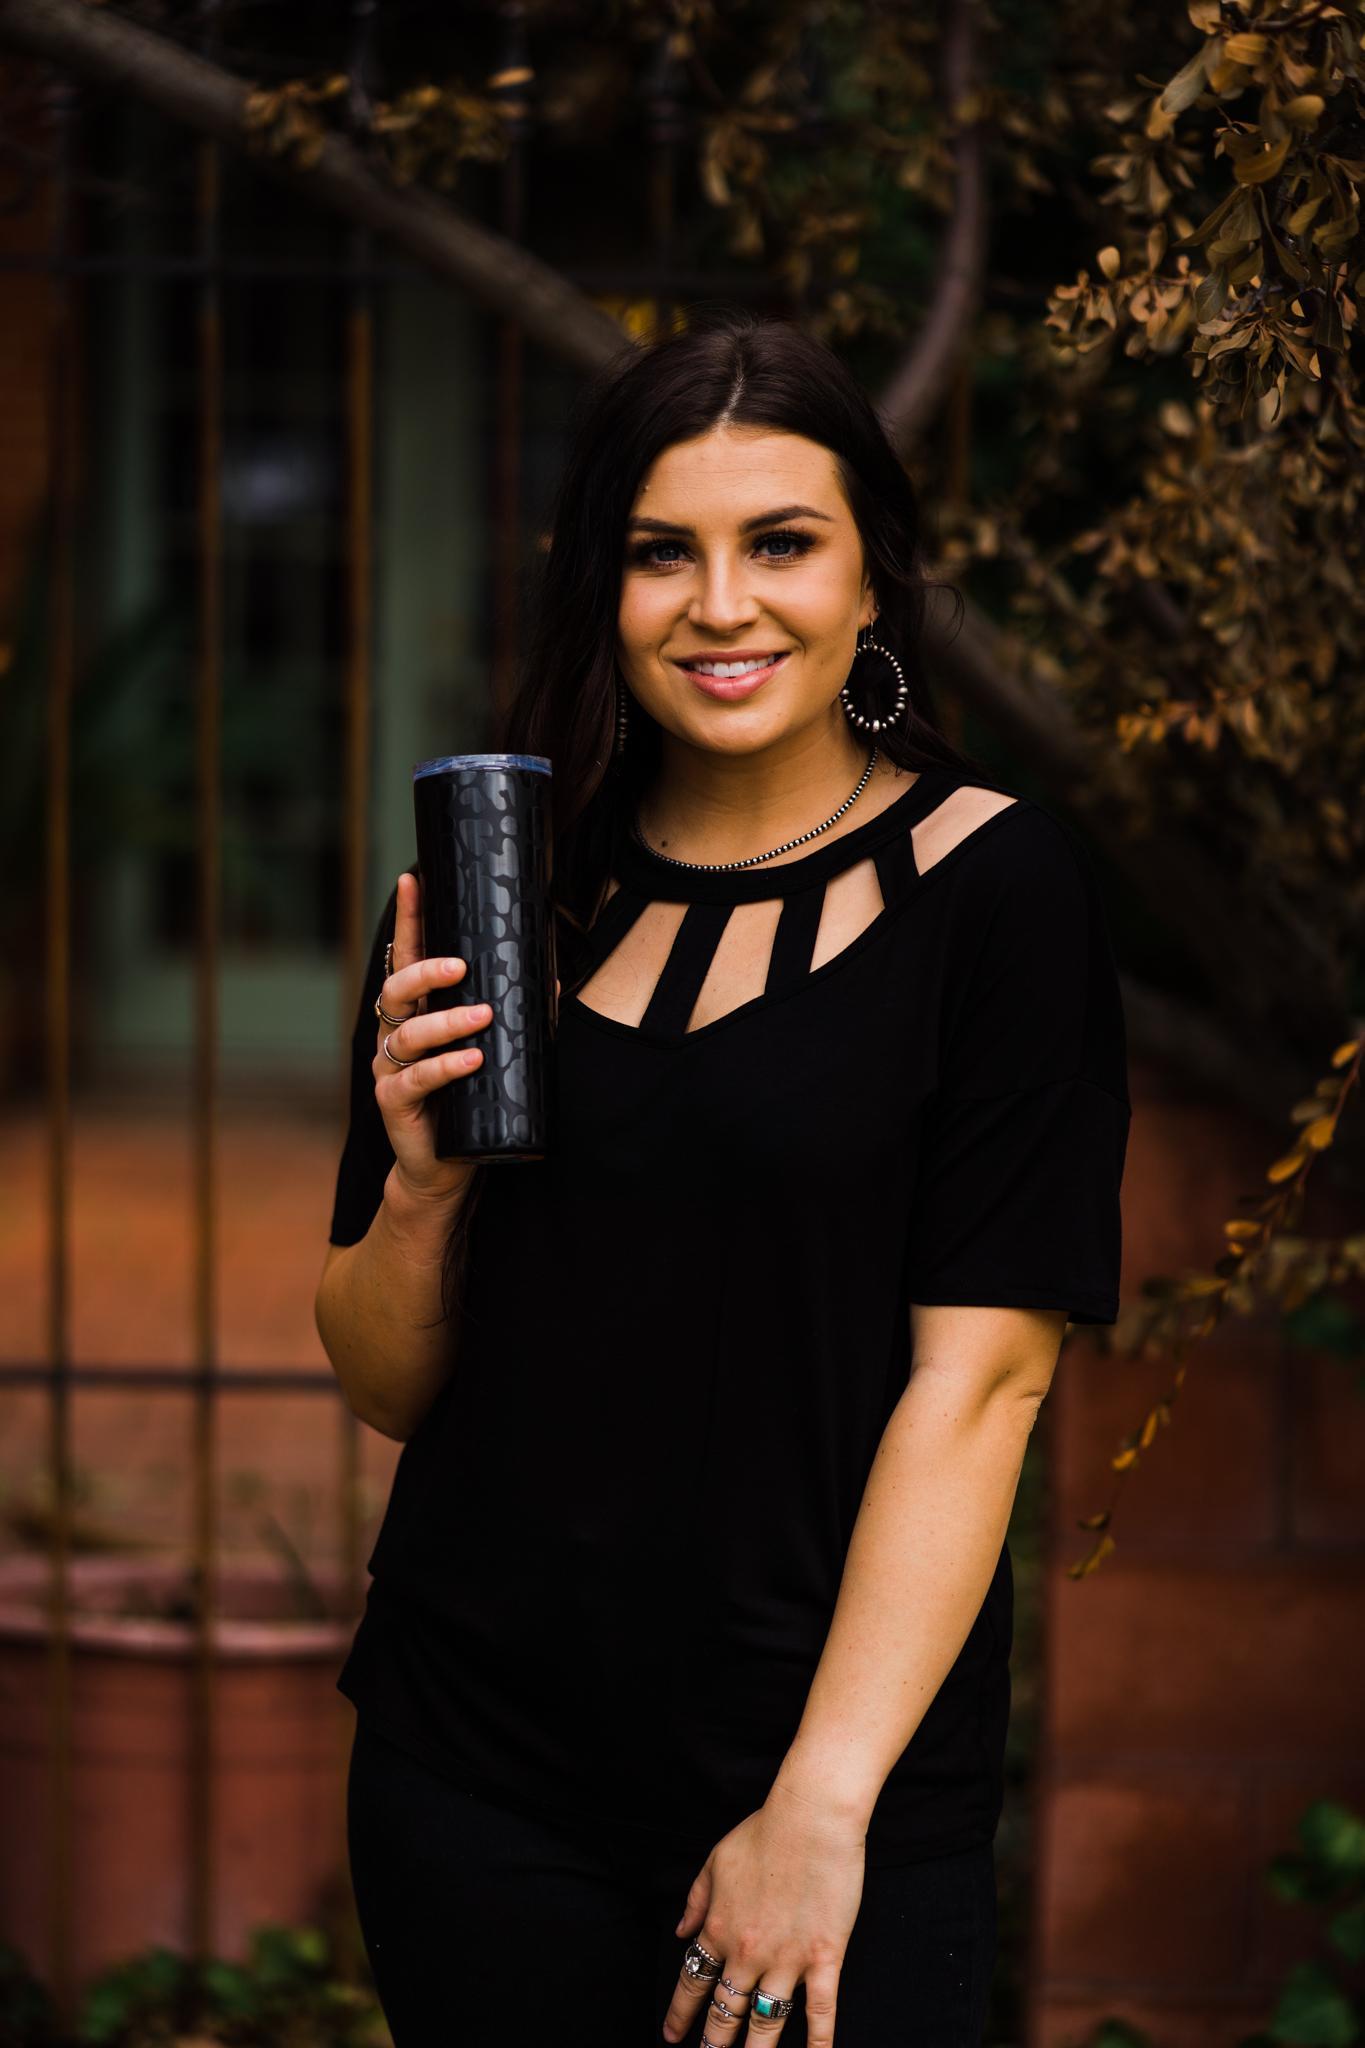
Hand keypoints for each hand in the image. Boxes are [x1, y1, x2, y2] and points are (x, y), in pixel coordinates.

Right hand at [371, 870, 489, 1207]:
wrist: (446, 1168)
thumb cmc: (470, 1101)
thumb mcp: (491, 1051)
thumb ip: (511, 1013)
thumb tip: (553, 971)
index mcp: (415, 1013)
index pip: (407, 957)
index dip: (410, 919)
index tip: (414, 880)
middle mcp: (395, 1035)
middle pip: (396, 988)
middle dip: (425, 971)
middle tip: (460, 967)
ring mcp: (390, 1070)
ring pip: (407, 1034)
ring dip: (446, 1022)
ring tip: (482, 1017)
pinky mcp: (394, 1104)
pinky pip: (415, 1080)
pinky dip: (445, 1067)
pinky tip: (471, 1060)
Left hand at [661, 1782, 865, 2047]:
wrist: (811, 1817)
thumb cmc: (765, 1830)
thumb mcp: (717, 1859)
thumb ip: (696, 1900)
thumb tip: (680, 1932)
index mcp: (719, 1927)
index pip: (693, 1981)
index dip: (680, 2012)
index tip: (671, 2036)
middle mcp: (747, 1952)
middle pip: (725, 2010)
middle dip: (713, 2042)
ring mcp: (786, 1960)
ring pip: (765, 2022)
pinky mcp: (824, 1959)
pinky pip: (820, 2012)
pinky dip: (818, 2042)